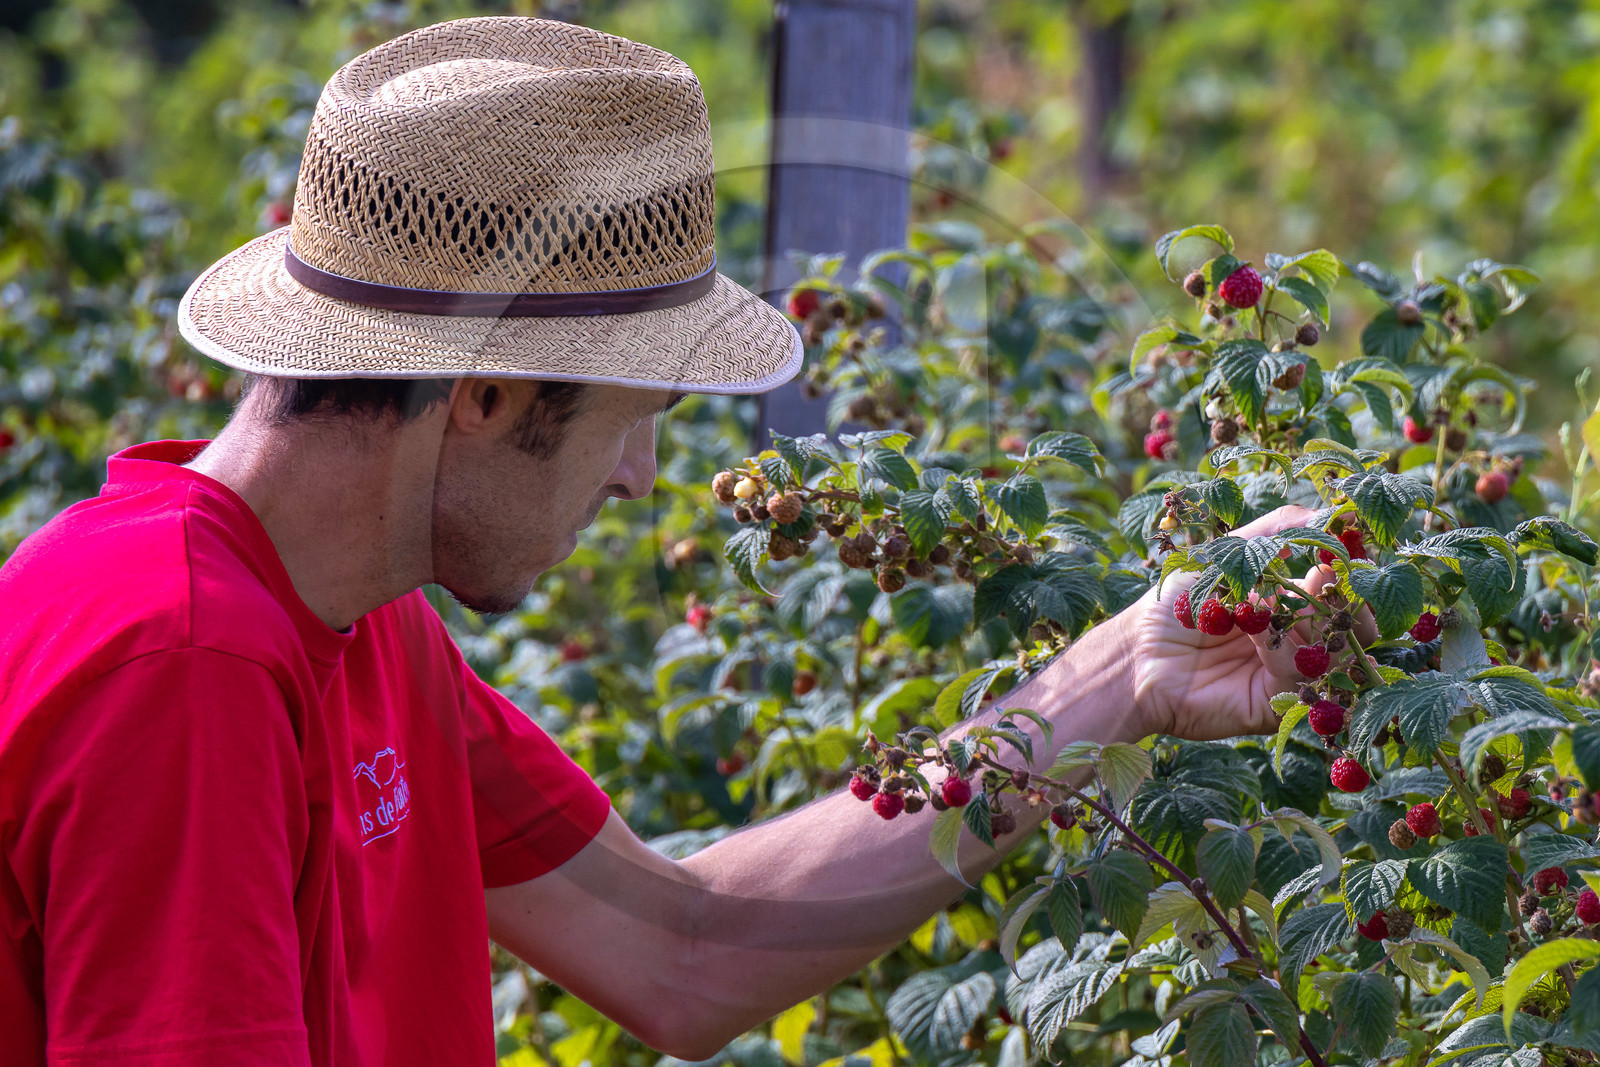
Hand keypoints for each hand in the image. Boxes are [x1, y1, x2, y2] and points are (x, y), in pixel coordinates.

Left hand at [1116, 505, 1373, 741]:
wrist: (1137, 654)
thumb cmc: (1174, 603)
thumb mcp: (1225, 556)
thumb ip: (1274, 532)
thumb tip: (1327, 511)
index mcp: (1286, 605)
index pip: (1337, 593)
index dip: (1346, 574)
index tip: (1344, 553)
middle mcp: (1292, 640)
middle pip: (1352, 630)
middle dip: (1354, 606)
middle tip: (1339, 585)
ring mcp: (1286, 673)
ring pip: (1335, 656)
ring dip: (1320, 625)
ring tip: (1293, 603)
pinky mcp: (1273, 704)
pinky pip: (1298, 678)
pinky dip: (1282, 650)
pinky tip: (1256, 631)